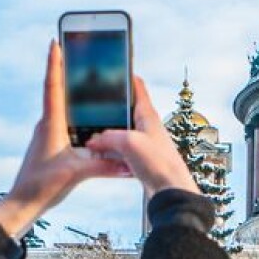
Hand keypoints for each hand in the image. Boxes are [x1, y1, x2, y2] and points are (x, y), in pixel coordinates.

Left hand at [0, 41, 129, 237]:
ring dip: (74, 94)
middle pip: (59, 91)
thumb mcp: (77, 173)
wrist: (23, 204)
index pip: (53, 86)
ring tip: (90, 80)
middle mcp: (48, 124)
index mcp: (51, 123)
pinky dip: (78, 116)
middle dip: (68, 71)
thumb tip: (128, 163)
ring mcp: (48, 134)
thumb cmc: (42, 186)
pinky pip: (67, 124)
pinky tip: (92, 119)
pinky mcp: (52, 145)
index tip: (55, 42)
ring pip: (64, 108)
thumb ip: (104, 165)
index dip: (55, 63)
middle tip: (78, 52)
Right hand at [85, 77, 200, 198]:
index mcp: (147, 115)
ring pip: (119, 132)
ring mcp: (143, 143)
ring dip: (105, 133)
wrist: (171, 191)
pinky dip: (108, 151)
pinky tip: (97, 155)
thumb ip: (108, 137)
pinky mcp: (140, 160)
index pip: (137, 88)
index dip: (125, 76)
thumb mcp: (129, 143)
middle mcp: (147, 126)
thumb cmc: (158, 163)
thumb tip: (92, 141)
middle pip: (124, 110)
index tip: (112, 66)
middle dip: (107, 108)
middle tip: (89, 103)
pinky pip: (120, 151)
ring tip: (87, 133)